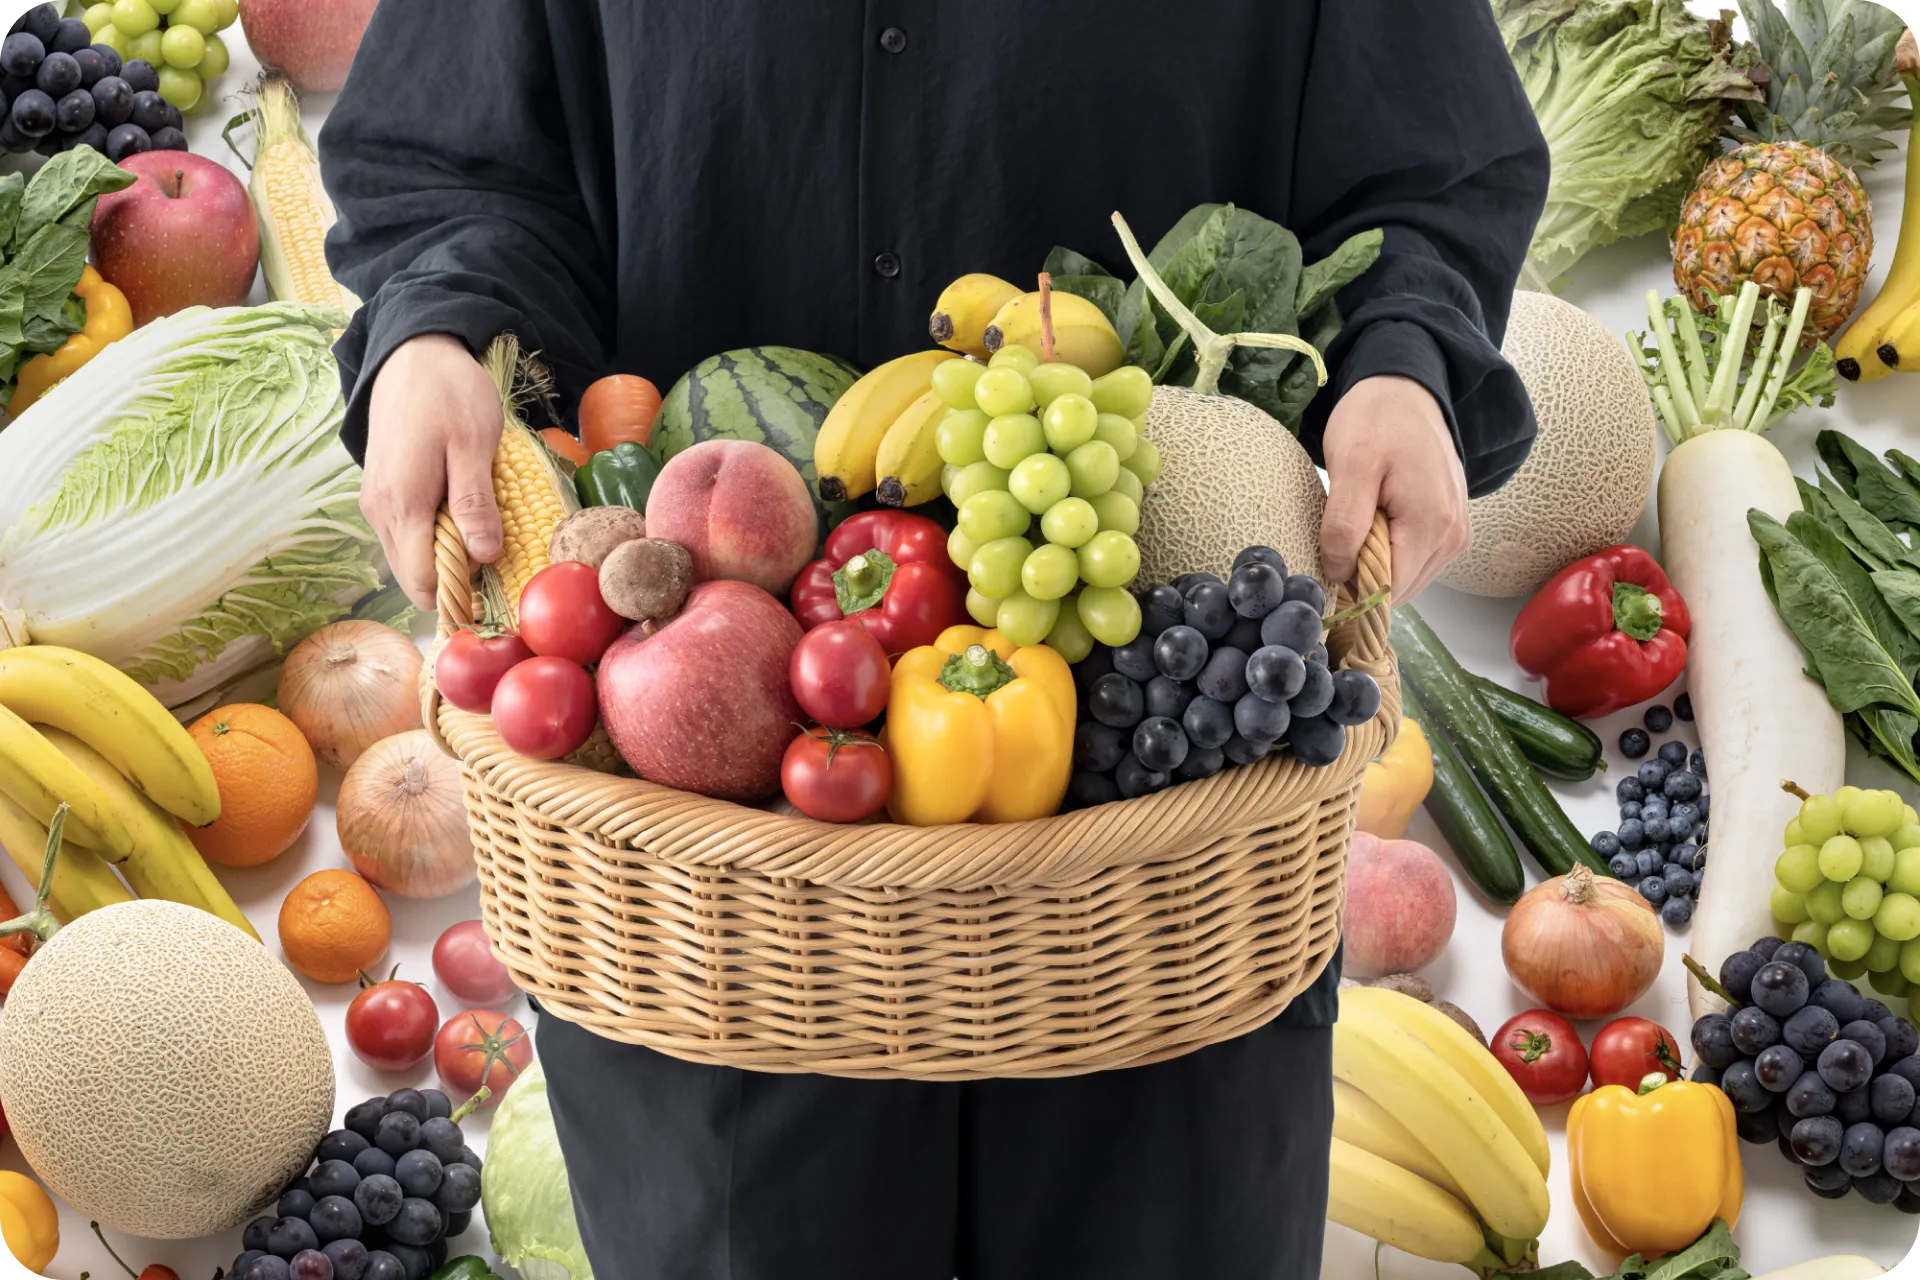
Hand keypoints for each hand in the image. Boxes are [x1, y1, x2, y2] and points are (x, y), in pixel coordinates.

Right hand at [361, 334, 504, 609]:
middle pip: (414, 577)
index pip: (422, 583)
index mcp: (402, 505)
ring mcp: (376, 503)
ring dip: (445, 555)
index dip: (459, 595)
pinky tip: (461, 511)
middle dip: (454, 579)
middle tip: (495, 553)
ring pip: (409, 556)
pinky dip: (434, 535)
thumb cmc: (448, 393)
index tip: (495, 587)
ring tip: (482, 526)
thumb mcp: (474, 445)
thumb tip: (483, 557)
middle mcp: (379, 512)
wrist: (412, 353)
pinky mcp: (382, 492)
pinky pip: (406, 534)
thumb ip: (475, 503)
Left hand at [1319, 375, 1469, 603]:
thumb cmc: (1376, 420)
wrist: (1405, 390)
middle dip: (1364, 577)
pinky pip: (1415, 559)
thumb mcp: (1350, 466)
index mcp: (1433, 524)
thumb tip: (1338, 574)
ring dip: (1376, 564)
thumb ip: (1345, 525)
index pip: (1391, 589)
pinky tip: (1373, 525)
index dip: (1354, 589)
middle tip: (1336, 542)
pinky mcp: (1451, 527)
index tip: (1324, 572)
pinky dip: (1390, 552)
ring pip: (1407, 577)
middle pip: (1400, 588)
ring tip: (1357, 525)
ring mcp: (1457, 533)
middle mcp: (1454, 536)